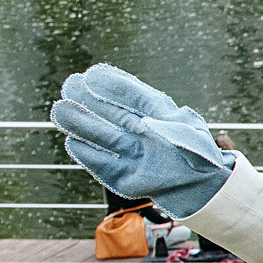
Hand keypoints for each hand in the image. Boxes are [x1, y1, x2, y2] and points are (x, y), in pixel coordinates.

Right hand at [52, 62, 232, 217]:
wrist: (203, 187)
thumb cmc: (194, 150)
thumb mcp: (176, 122)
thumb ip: (148, 107)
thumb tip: (119, 93)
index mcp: (155, 117)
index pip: (129, 97)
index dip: (111, 86)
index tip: (90, 75)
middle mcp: (140, 134)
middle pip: (109, 115)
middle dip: (87, 102)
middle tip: (68, 86)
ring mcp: (131, 155)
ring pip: (102, 137)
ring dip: (81, 125)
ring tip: (60, 110)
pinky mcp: (124, 178)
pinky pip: (104, 165)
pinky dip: (88, 156)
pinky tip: (72, 143)